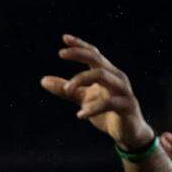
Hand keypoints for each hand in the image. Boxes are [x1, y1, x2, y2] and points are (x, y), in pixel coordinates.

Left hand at [41, 34, 154, 150]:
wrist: (129, 133)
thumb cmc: (106, 113)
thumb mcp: (83, 99)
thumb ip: (66, 90)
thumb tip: (43, 80)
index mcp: (107, 74)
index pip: (93, 54)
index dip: (80, 45)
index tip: (64, 38)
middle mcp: (116, 77)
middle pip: (97, 60)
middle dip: (79, 54)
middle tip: (61, 54)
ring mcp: (123, 90)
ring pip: (102, 75)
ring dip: (81, 79)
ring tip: (67, 90)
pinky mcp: (127, 106)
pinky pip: (109, 103)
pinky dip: (92, 108)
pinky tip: (79, 115)